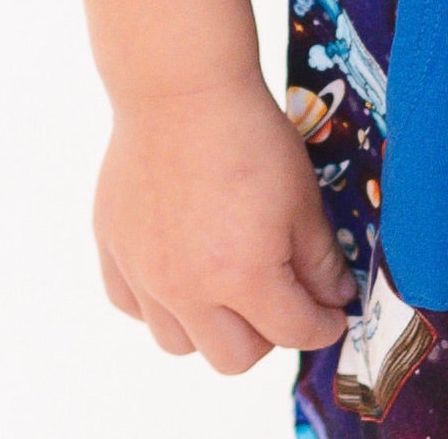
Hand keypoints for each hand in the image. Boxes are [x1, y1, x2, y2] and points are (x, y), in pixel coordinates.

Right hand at [93, 75, 357, 370]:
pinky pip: (133, 307)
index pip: (293, 332)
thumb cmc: (249, 134)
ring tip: (228, 290)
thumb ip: (320, 259)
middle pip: (233, 358)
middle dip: (269, 337)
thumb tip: (334, 298)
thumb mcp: (301, 197)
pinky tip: (180, 271)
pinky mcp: (113, 251)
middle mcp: (187, 290)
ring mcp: (144, 274)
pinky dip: (158, 304)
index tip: (331, 316)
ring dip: (210, 328)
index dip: (322, 326)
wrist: (181, 88)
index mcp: (243, 277)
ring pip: (178, 344)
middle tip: (282, 302)